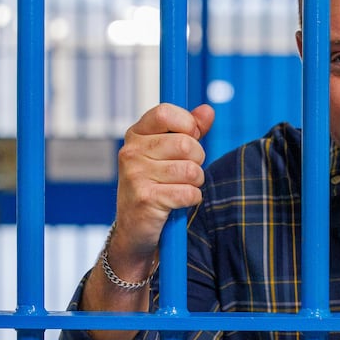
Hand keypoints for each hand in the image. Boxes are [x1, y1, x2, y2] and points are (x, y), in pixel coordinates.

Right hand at [111, 103, 214, 266]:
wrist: (135, 228)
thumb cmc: (157, 185)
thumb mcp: (169, 152)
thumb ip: (190, 129)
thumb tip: (208, 110)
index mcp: (136, 134)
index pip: (165, 113)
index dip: (187, 125)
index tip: (189, 138)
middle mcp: (131, 152)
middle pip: (186, 144)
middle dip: (198, 159)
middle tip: (187, 171)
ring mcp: (135, 176)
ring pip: (191, 170)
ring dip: (196, 182)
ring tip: (182, 187)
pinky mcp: (145, 200)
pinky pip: (188, 193)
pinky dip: (192, 199)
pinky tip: (179, 201)